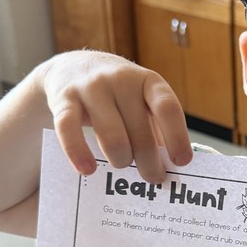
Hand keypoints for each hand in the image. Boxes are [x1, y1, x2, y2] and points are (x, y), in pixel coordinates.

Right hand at [40, 52, 192, 181]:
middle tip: (153, 178)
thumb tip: (171, 169)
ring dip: (120, 159)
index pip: (168, 108)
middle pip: (140, 132)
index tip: (182, 162)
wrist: (73, 68)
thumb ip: (155, 130)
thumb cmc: (118, 96)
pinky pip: (70, 130)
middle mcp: (122, 80)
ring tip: (122, 165)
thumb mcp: (141, 102)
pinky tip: (87, 170)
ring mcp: (92, 87)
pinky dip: (79, 153)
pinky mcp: (64, 98)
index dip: (177, 137)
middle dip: (149, 162)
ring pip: (111, 136)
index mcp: (149, 81)